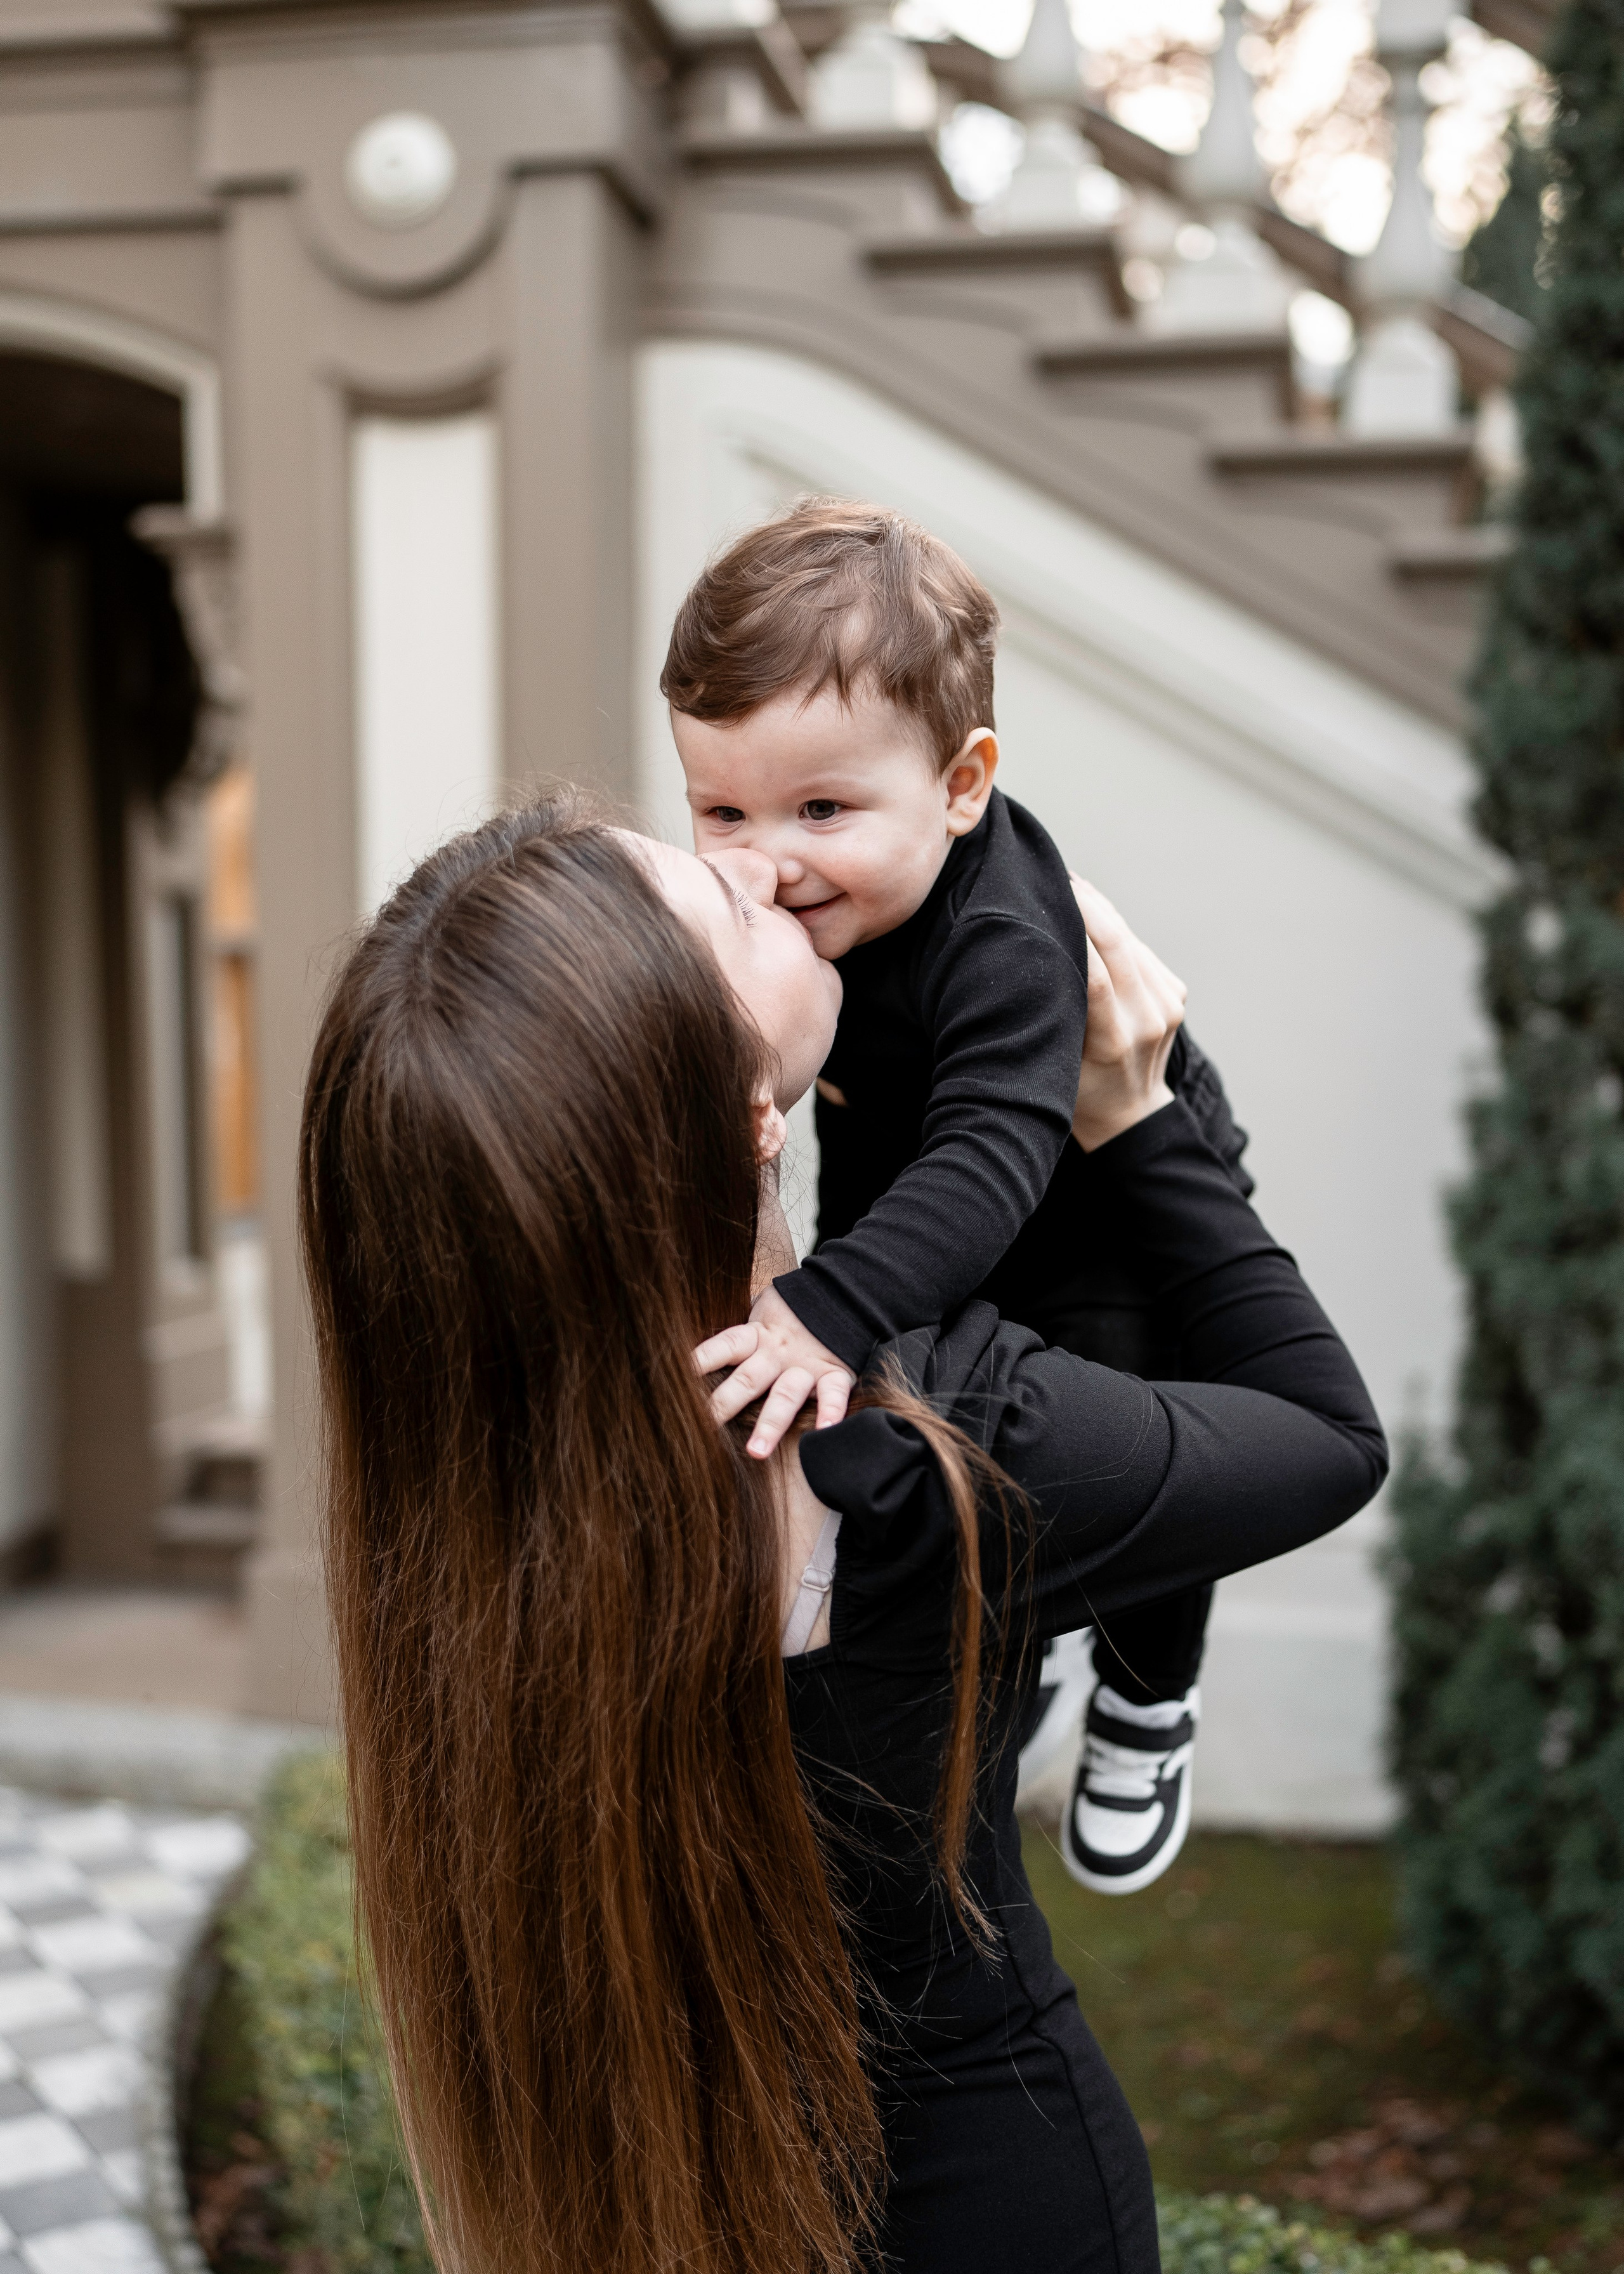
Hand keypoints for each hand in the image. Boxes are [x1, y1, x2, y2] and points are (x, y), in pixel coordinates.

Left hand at [692, 1286, 854, 1458]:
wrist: (840, 1293)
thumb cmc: (792, 1310)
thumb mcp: (761, 1311)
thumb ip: (740, 1332)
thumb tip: (697, 1345)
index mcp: (756, 1335)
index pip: (724, 1347)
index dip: (702, 1361)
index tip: (678, 1378)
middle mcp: (777, 1353)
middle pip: (747, 1380)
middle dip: (724, 1404)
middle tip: (702, 1427)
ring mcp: (805, 1365)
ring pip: (785, 1395)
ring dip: (770, 1424)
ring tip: (756, 1452)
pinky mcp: (835, 1373)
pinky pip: (833, 1393)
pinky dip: (831, 1412)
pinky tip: (823, 1432)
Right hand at [1070, 877, 1185, 1151]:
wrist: (1131, 1114)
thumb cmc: (1079, 1091)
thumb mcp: (1056, 1062)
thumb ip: (1055, 1015)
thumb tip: (1035, 955)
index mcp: (1115, 1042)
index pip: (1094, 975)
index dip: (1074, 929)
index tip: (1048, 895)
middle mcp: (1147, 1020)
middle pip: (1118, 945)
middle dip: (1088, 905)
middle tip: (1058, 876)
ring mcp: (1168, 1006)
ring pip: (1130, 941)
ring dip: (1101, 910)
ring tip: (1070, 886)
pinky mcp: (1176, 993)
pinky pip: (1142, 950)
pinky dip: (1117, 929)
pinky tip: (1094, 914)